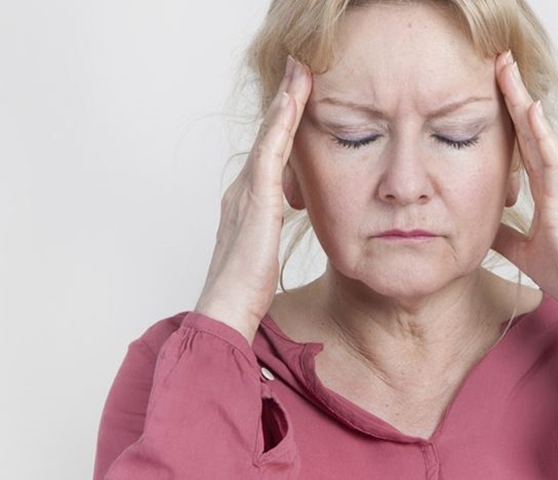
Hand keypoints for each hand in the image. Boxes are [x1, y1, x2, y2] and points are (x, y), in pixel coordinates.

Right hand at [194, 57, 311, 343]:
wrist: (226, 311)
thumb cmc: (246, 291)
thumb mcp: (264, 254)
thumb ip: (271, 233)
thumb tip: (284, 229)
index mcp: (246, 203)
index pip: (268, 154)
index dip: (282, 124)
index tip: (297, 97)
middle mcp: (241, 191)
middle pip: (266, 137)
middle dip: (283, 102)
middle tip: (298, 69)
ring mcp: (245, 193)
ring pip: (268, 137)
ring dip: (284, 103)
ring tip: (299, 72)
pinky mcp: (255, 202)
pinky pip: (270, 154)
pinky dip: (281, 126)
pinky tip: (292, 104)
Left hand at [492, 51, 557, 355]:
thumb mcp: (524, 250)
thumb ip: (504, 234)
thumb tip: (481, 225)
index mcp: (547, 191)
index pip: (522, 145)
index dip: (508, 116)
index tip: (491, 87)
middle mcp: (556, 183)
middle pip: (530, 131)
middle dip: (514, 96)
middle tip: (499, 61)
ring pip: (541, 138)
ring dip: (523, 103)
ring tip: (508, 71)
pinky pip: (553, 164)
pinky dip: (542, 137)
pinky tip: (530, 112)